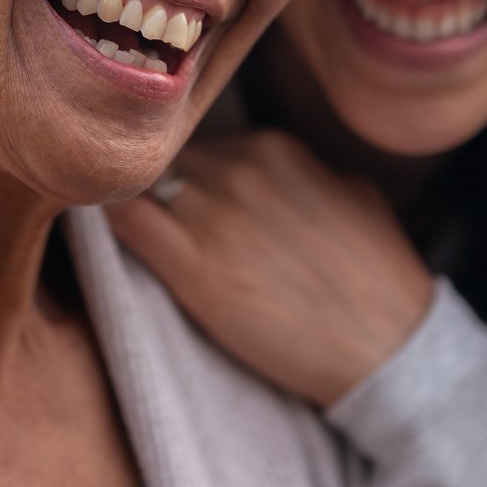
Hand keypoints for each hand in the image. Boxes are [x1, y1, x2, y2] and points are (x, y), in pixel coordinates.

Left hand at [106, 130, 434, 408]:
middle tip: (147, 202)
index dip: (183, 161)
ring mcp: (211, 215)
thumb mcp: (352, 192)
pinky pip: (125, 220)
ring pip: (139, 181)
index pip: (199, 136)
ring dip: (129, 195)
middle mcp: (238, 170)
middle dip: (154, 176)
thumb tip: (276, 168)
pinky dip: (107, 216)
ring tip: (126, 215)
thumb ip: (303, 168)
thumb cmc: (379, 276)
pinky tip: (99, 224)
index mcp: (273, 147)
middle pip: (165, 155)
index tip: (174, 180)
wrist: (387, 349)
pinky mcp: (191, 267)